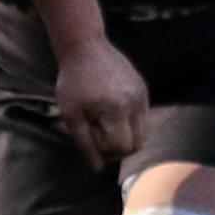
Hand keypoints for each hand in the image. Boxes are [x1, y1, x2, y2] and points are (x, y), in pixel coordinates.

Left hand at [53, 44, 150, 172]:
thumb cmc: (73, 81)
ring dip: (126, 137)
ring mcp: (142, 95)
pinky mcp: (143, 89)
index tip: (89, 138)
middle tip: (97, 138)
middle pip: (137, 144)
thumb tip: (97, 168)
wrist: (84, 47)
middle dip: (118, 149)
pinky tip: (110, 113)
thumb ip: (85, 143)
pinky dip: (129, 123)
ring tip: (104, 127)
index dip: (105, 151)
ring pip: (143, 133)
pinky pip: (142, 117)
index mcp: (117, 109)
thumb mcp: (71, 115)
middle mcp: (136, 103)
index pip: (121, 147)